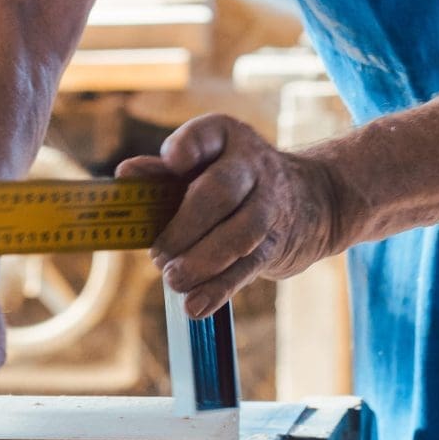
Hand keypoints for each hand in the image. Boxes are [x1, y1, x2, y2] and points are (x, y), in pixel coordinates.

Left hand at [117, 114, 346, 316]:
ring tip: (173, 280)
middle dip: (185, 225)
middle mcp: (253, 165)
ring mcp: (270, 204)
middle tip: (158, 254)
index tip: (172, 162)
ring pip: (240, 233)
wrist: (312, 198)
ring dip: (202, 260)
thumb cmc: (237, 180)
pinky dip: (220, 289)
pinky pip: (249, 267)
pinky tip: (195, 306)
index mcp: (227, 137)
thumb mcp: (206, 164)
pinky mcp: (276, 244)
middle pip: (219, 191)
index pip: (207, 133)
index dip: (187, 147)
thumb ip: (164, 173)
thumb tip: (125, 173)